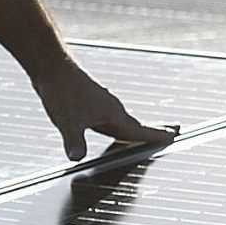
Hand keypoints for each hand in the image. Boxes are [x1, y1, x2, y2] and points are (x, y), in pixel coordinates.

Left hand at [30, 56, 178, 160]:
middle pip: (138, 124)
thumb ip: (74, 141)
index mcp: (113, 114)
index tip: (175, 136)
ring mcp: (102, 104)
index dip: (157, 135)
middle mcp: (111, 108)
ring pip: (125, 120)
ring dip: (139, 127)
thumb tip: (76, 158)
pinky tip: (112, 127)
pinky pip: (113, 117)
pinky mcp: (91, 102)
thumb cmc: (61, 90)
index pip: (140, 129)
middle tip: (174, 131)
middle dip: (156, 130)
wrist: (51, 66)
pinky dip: (121, 124)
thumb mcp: (67, 121)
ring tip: (148, 133)